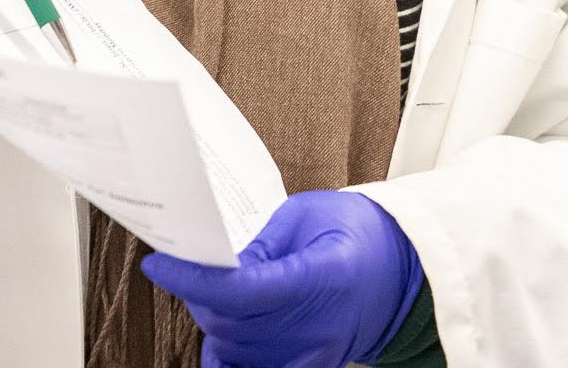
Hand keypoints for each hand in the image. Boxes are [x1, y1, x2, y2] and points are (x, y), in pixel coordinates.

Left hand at [143, 190, 422, 367]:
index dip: (193, 280)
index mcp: (322, 277)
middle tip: (189, 266)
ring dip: (212, 322)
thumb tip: (215, 266)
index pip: (241, 291)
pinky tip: (221, 337)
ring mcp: (314, 355)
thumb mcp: (310, 214)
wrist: (407, 269)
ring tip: (215, 291)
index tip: (160, 264)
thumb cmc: (362, 232)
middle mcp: (318, 327)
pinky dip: (228, 358)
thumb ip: (262, 243)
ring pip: (235, 352)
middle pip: (232, 324)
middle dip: (199, 296)